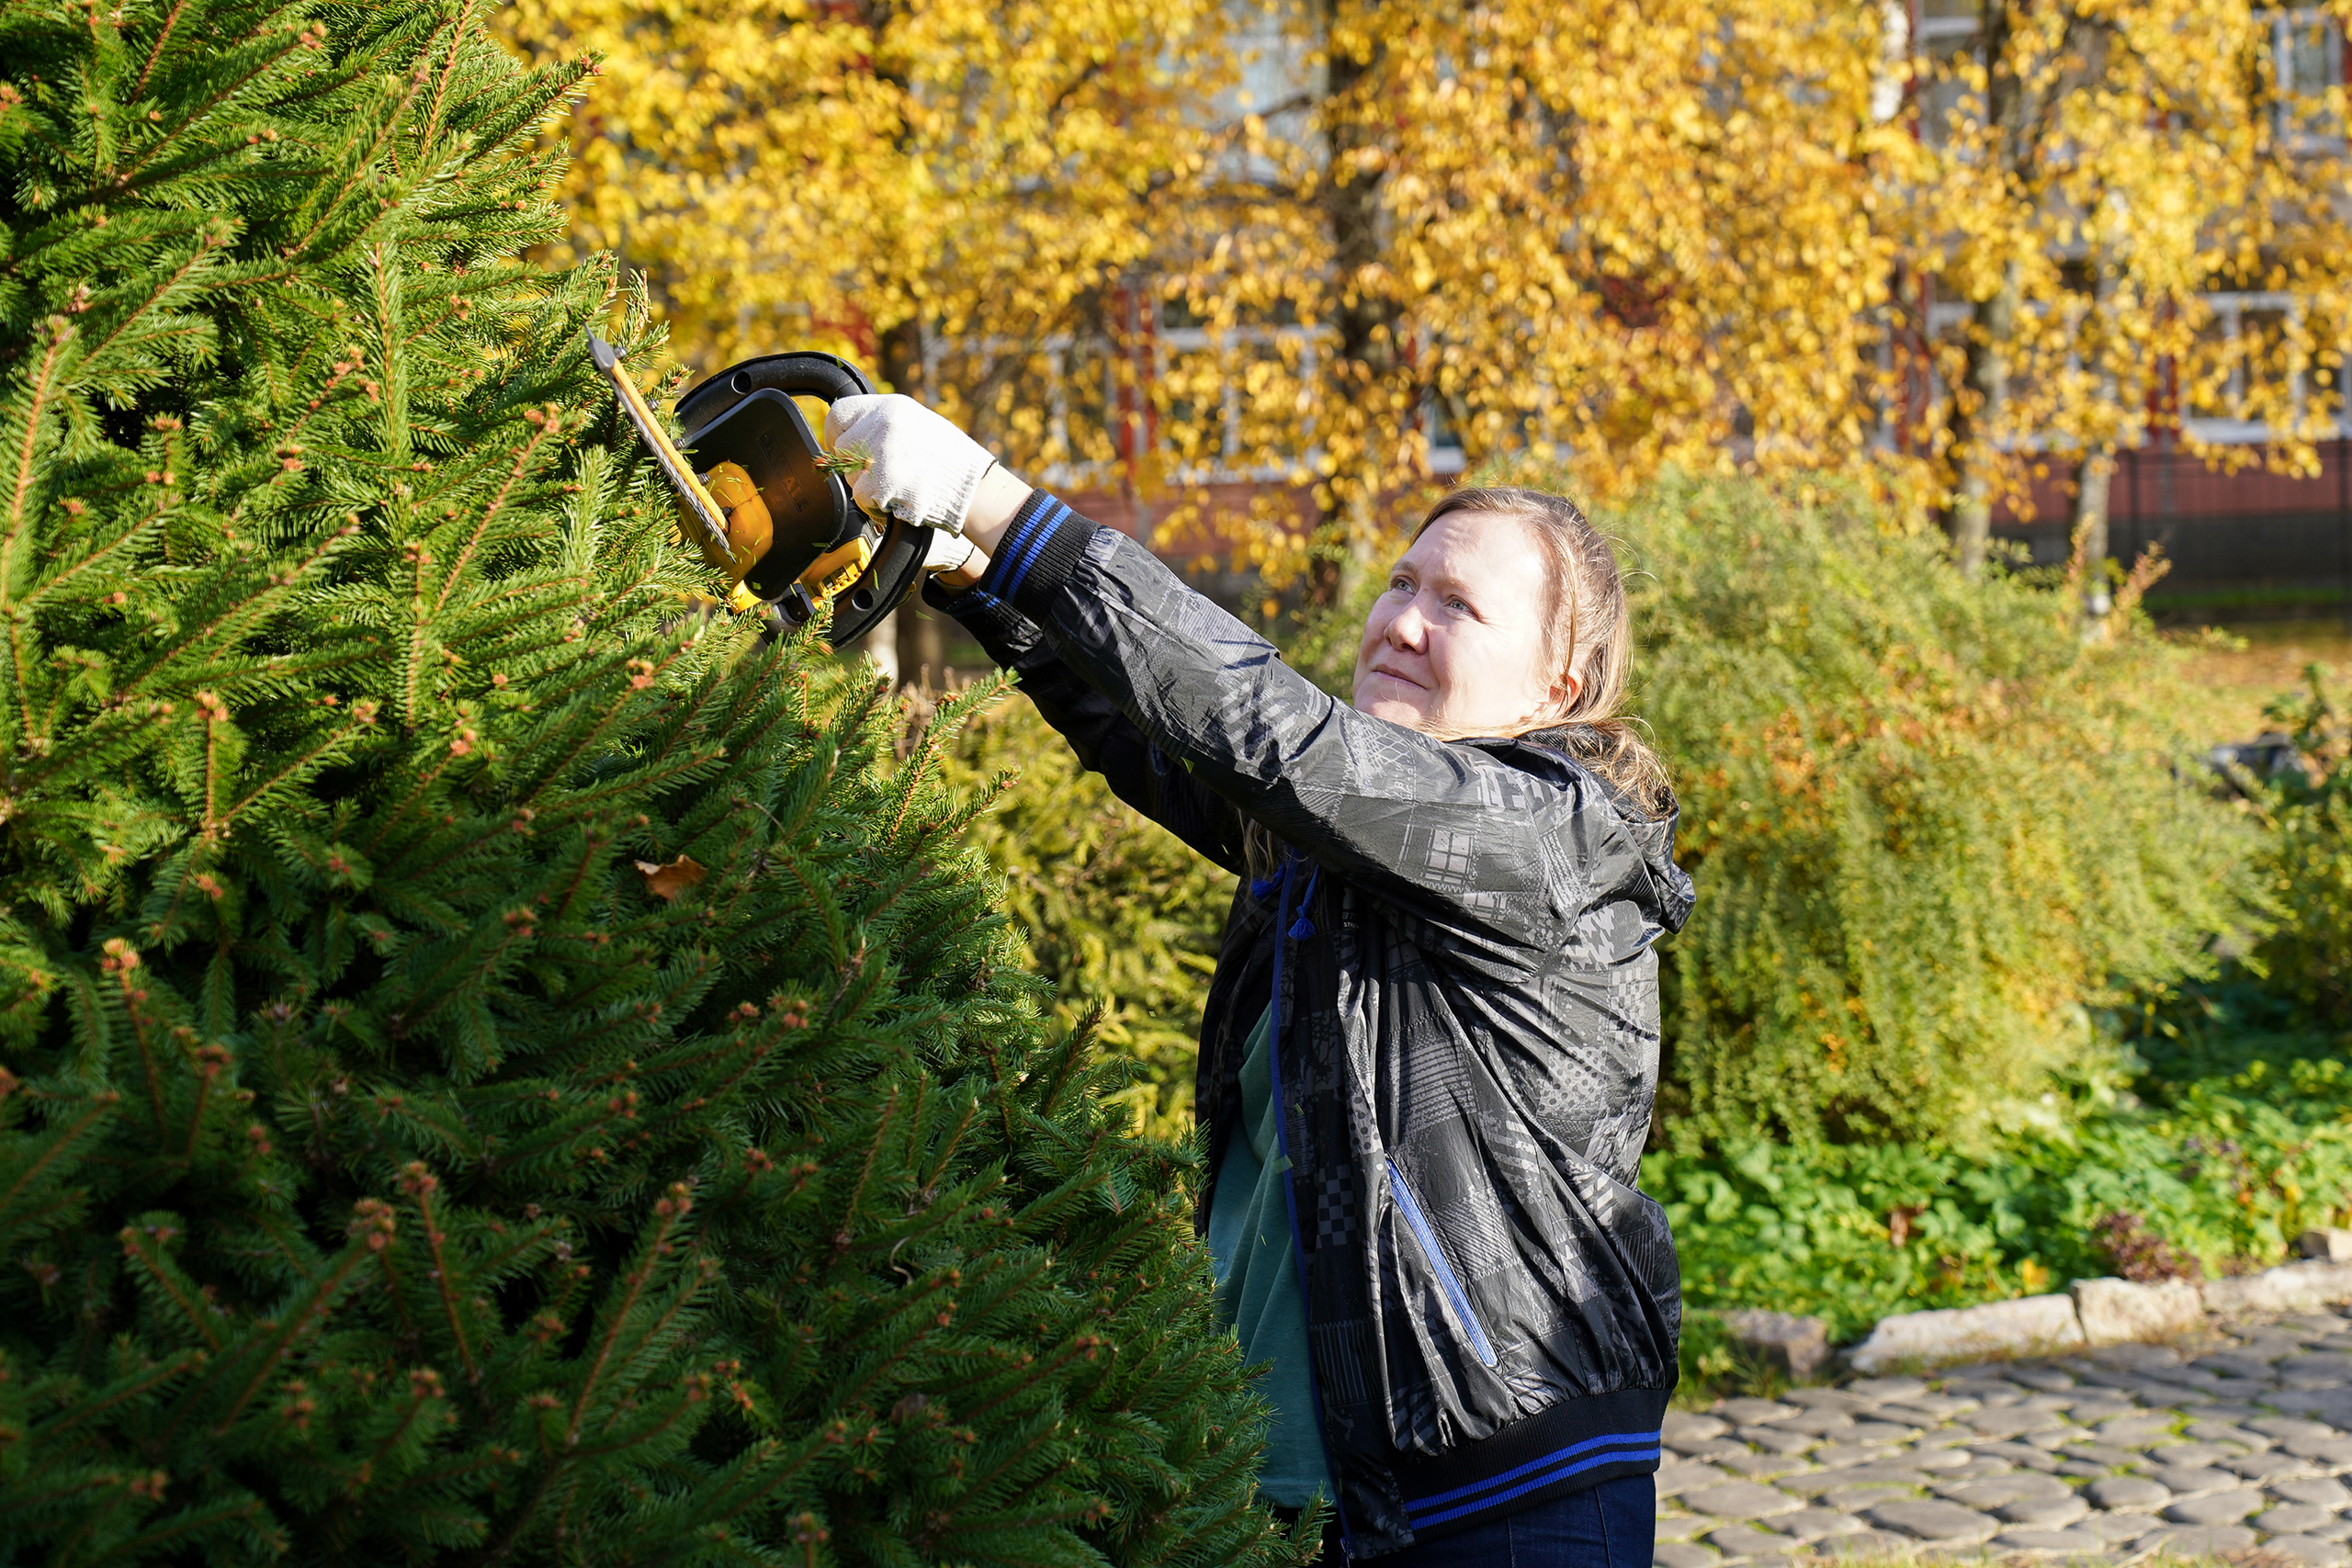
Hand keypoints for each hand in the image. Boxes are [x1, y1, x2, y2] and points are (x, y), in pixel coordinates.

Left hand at [821, 394, 997, 538]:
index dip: (837, 433)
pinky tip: (900, 501)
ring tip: (900, 488)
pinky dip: (876, 506)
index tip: (842, 447)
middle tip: (879, 477)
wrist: (976, 490)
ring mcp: (880, 452)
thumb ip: (886, 426)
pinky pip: (861, 497)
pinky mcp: (881, 481)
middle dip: (854, 466)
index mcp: (893, 408)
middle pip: (843, 447)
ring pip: (849, 476)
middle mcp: (883, 424)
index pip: (841, 413)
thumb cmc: (953, 464)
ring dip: (868, 488)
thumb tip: (854, 435)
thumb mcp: (920, 427)